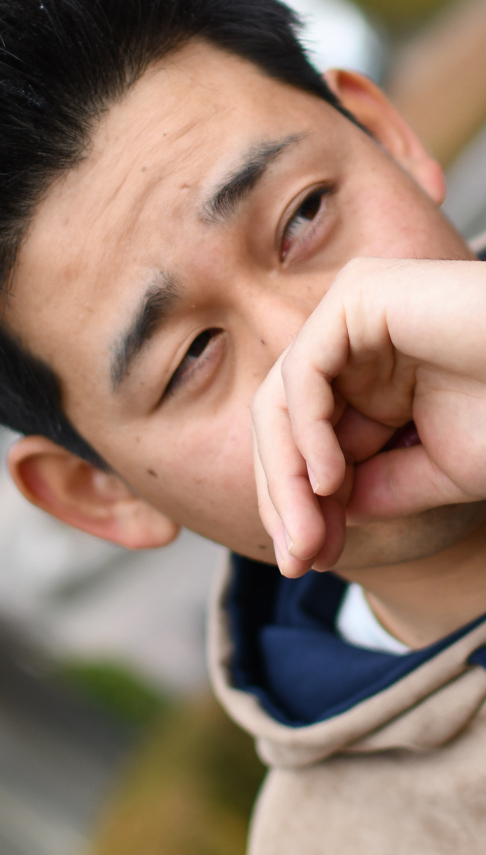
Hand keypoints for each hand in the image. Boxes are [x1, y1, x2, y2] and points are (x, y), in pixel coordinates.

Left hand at [251, 257, 485, 575]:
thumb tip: (308, 518)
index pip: (302, 438)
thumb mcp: (432, 470)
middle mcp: (353, 340)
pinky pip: (305, 371)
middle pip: (281, 421)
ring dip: (287, 475)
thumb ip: (368, 489)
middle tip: (300, 558)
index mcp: (369, 374)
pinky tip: (330, 480)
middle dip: (284, 495)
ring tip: (310, 534)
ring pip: (282, 400)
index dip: (296, 501)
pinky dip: (308, 430)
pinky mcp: (360, 294)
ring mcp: (353, 313)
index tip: (308, 560)